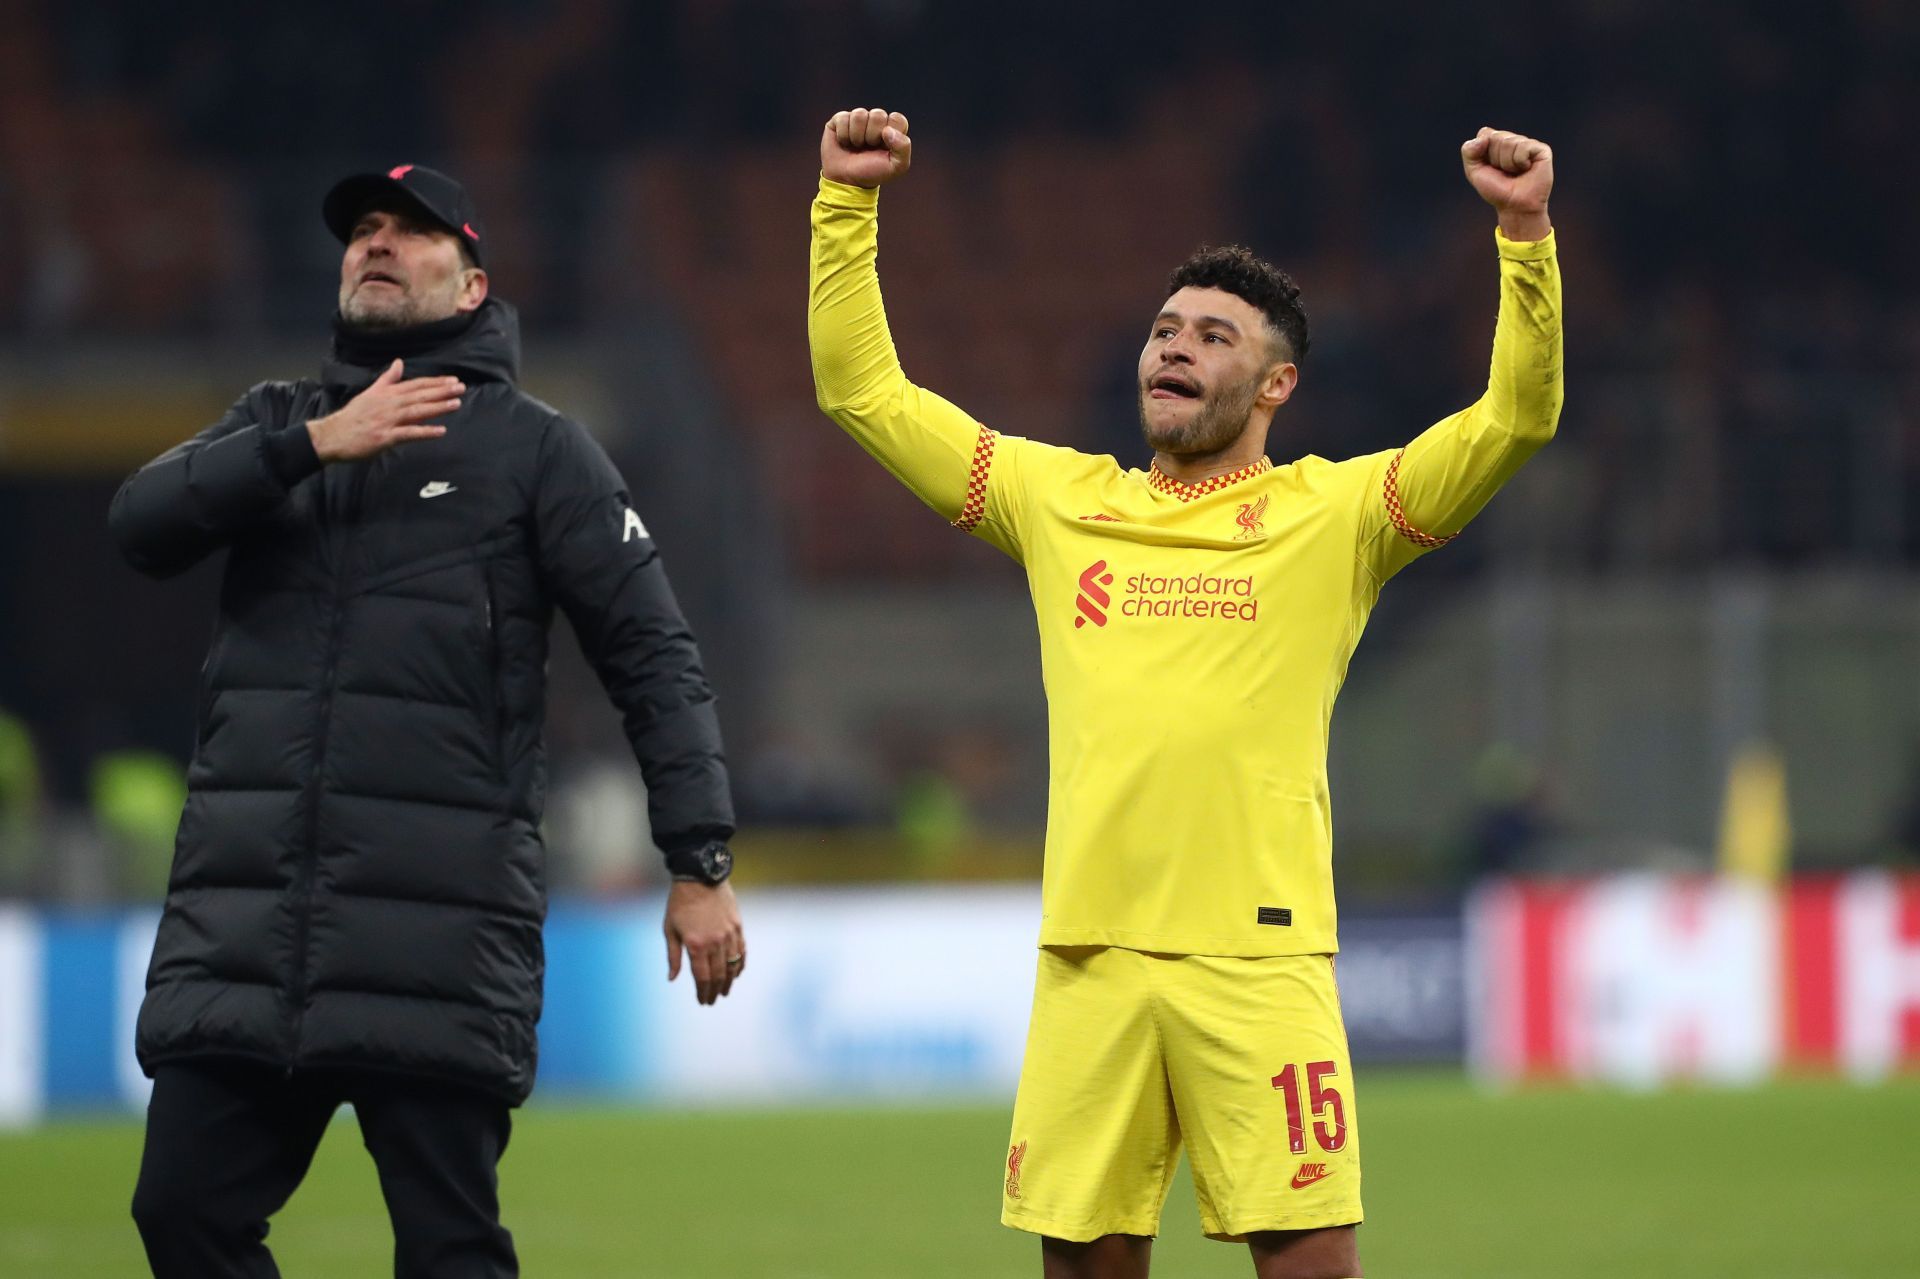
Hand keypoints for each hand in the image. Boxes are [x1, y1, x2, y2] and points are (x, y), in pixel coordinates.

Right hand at [306, 359, 461, 462]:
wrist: (334, 435)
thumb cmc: (354, 416)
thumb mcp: (370, 392)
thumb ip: (387, 379)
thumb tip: (399, 363)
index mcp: (386, 393)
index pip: (415, 385)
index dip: (435, 382)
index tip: (453, 380)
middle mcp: (389, 404)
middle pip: (419, 395)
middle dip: (441, 391)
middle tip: (461, 387)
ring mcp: (388, 420)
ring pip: (417, 411)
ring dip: (437, 407)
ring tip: (456, 403)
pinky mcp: (386, 437)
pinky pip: (409, 433)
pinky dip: (425, 432)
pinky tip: (441, 431)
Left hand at [663, 880, 744, 1005]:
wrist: (700, 877)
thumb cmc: (679, 903)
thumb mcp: (669, 929)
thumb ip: (673, 956)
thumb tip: (672, 979)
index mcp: (696, 945)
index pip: (702, 977)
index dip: (703, 992)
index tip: (702, 1001)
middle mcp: (715, 943)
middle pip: (718, 975)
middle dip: (715, 991)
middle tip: (712, 1000)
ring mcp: (729, 935)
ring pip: (732, 966)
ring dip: (728, 981)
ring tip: (724, 990)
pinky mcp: (737, 927)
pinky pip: (741, 951)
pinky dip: (740, 965)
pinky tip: (736, 973)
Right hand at [821, 107, 911, 188]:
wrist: (846, 181)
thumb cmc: (871, 173)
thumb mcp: (896, 167)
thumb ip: (903, 148)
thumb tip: (887, 130)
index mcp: (891, 129)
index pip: (897, 118)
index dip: (891, 133)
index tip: (884, 147)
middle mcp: (875, 121)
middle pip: (878, 115)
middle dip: (872, 135)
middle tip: (868, 148)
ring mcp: (858, 119)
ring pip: (859, 114)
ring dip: (857, 136)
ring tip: (856, 146)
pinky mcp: (840, 119)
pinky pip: (843, 118)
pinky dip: (844, 135)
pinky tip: (844, 143)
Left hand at [1461, 126, 1553, 240]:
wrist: (1514, 206)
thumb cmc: (1496, 190)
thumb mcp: (1474, 171)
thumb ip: (1469, 151)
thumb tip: (1483, 137)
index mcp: (1497, 143)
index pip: (1485, 133)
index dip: (1483, 153)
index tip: (1490, 167)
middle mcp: (1513, 140)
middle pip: (1496, 137)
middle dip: (1495, 159)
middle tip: (1504, 172)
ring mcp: (1528, 144)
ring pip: (1509, 142)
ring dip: (1507, 163)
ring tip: (1515, 173)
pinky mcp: (1541, 149)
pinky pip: (1523, 147)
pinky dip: (1520, 162)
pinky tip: (1526, 169)